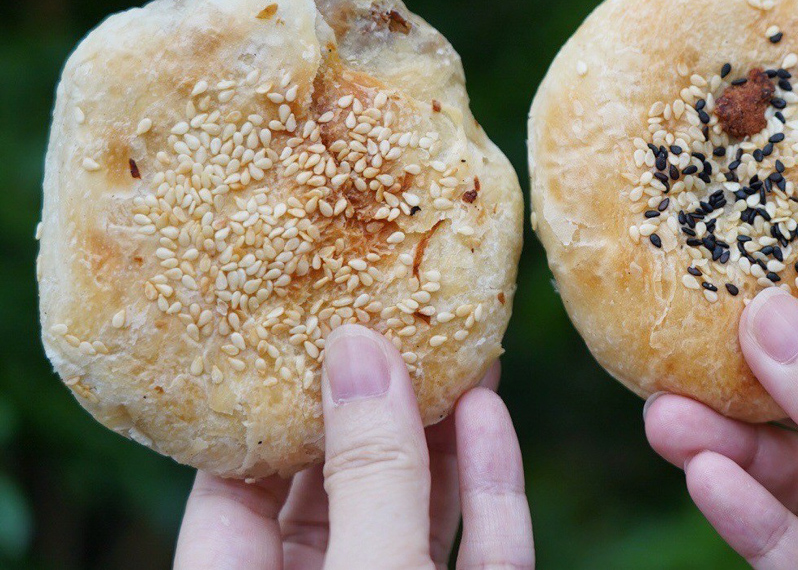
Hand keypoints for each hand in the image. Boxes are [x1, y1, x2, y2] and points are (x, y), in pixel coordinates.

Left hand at [174, 324, 533, 569]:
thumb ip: (369, 474)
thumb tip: (359, 350)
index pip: (235, 485)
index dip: (273, 402)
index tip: (308, 326)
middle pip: (342, 486)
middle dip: (379, 405)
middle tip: (400, 322)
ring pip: (420, 509)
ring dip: (445, 432)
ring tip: (459, 349)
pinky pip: (482, 548)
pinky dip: (489, 485)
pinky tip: (490, 416)